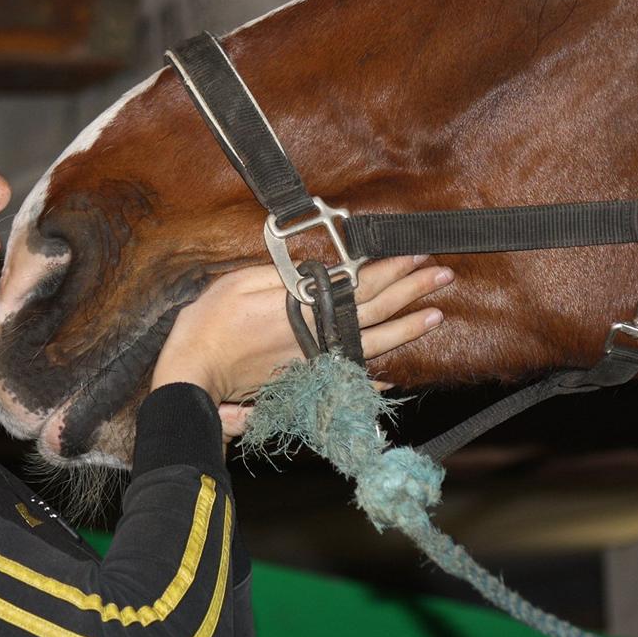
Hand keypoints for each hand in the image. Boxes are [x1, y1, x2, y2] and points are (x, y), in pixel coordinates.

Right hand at [151, 256, 452, 413]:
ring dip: (406, 329)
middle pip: (374, 312)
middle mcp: (316, 337)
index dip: (391, 270)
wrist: (195, 374)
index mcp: (302, 308)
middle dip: (411, 292)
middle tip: (442, 276)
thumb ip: (281, 276)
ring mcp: (313, 362)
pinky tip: (394, 374)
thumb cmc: (210, 324)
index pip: (359, 286)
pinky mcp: (304, 379)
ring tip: (436, 316)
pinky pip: (349, 377)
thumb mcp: (240, 283)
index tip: (417, 256)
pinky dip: (374, 376)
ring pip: (371, 345)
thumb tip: (317, 271)